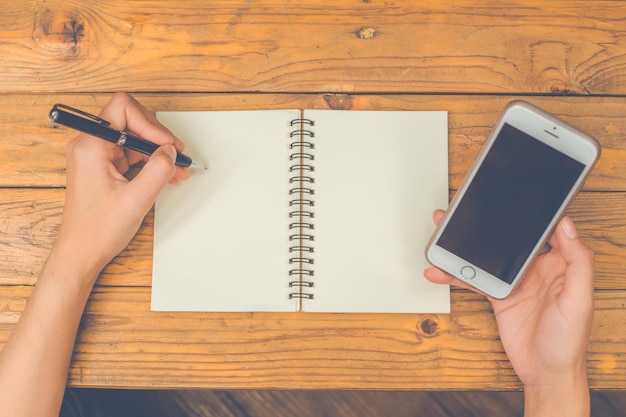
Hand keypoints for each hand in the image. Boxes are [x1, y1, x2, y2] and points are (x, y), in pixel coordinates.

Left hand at [52, 92, 189, 281]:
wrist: (81, 253)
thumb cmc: (97, 230)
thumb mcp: (136, 200)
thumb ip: (157, 171)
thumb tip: (170, 151)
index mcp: (90, 147)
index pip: (122, 109)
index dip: (150, 123)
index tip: (166, 144)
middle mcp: (90, 146)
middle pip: (130, 120)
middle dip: (157, 136)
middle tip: (176, 153)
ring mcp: (96, 156)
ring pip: (133, 138)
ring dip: (157, 150)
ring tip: (177, 167)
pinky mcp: (103, 167)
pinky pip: (131, 154)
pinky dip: (150, 161)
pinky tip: (167, 174)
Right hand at [425, 210, 593, 415]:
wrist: (547, 374)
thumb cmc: (569, 341)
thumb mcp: (579, 300)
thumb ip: (577, 261)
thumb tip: (567, 225)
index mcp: (560, 263)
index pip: (543, 229)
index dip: (527, 212)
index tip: (509, 198)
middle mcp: (537, 269)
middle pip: (508, 238)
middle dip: (484, 224)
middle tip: (464, 210)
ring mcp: (515, 281)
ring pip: (486, 255)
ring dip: (464, 246)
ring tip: (443, 235)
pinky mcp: (499, 296)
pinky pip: (474, 279)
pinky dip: (456, 274)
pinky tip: (441, 270)